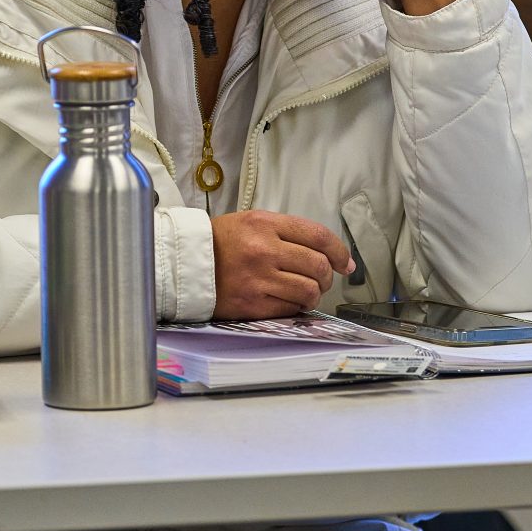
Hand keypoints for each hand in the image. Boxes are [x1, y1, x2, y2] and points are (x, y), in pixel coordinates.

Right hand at [209, 209, 352, 319]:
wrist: (185, 264)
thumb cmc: (222, 242)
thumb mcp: (252, 222)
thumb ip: (287, 232)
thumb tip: (329, 254)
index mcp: (265, 224)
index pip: (318, 236)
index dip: (339, 251)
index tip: (345, 263)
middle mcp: (264, 250)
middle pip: (318, 266)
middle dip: (328, 276)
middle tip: (322, 279)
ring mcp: (258, 279)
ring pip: (308, 291)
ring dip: (314, 294)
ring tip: (306, 292)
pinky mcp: (251, 304)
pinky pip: (290, 308)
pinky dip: (296, 307)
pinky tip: (288, 301)